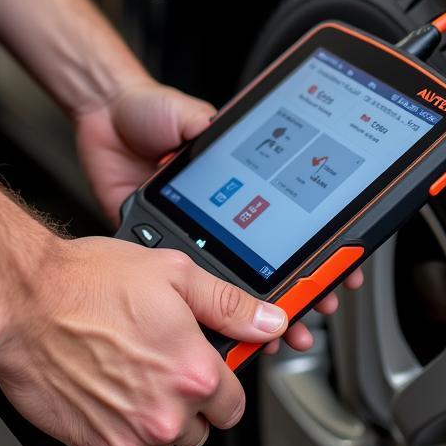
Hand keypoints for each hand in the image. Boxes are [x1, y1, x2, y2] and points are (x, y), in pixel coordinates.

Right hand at [0, 236, 289, 445]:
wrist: (23, 304)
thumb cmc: (87, 283)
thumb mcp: (172, 273)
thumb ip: (228, 305)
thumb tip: (269, 321)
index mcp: (194, 371)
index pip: (234, 404)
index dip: (219, 383)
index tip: (204, 369)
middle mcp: (167, 411)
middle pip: (200, 428)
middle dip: (187, 400)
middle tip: (157, 362)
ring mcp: (131, 436)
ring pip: (164, 444)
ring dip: (155, 419)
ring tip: (128, 376)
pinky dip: (123, 436)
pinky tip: (108, 398)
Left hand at [74, 79, 361, 352]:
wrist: (104, 119)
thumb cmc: (149, 111)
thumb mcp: (187, 114)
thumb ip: (204, 123)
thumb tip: (218, 128)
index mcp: (241, 179)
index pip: (290, 215)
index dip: (318, 243)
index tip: (341, 266)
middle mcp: (224, 209)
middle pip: (269, 257)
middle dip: (298, 289)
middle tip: (316, 310)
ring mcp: (196, 229)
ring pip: (231, 279)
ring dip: (256, 309)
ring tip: (279, 334)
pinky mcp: (165, 241)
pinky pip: (187, 282)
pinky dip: (206, 308)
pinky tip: (222, 325)